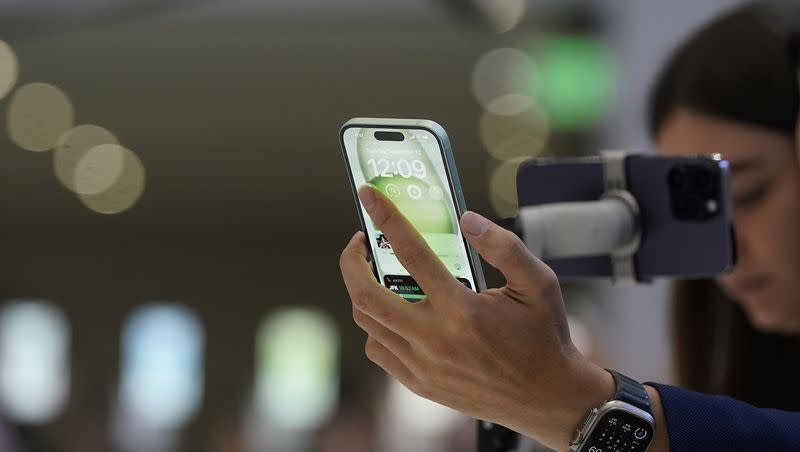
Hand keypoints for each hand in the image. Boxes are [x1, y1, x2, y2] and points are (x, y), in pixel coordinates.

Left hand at [339, 186, 614, 449]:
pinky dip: (377, 325)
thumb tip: (466, 219)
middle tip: (360, 243)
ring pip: (367, 323)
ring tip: (376, 273)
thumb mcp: (538, 283)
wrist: (546, 399)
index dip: (385, 218)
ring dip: (362, 291)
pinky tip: (395, 312)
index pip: (411, 253)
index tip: (368, 195)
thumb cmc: (543, 337)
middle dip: (351, 261)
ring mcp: (422, 366)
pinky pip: (378, 349)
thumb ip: (504, 247)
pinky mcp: (419, 384)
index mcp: (463, 310)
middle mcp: (435, 340)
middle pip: (365, 296)